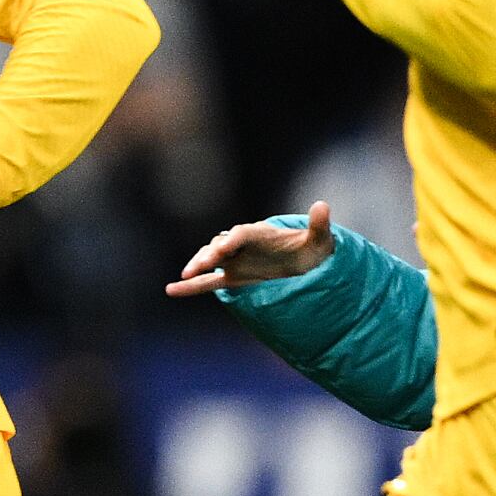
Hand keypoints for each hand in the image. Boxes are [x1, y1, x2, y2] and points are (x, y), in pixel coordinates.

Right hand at [166, 200, 338, 298]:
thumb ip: (319, 224)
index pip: (242, 234)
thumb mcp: (320, 238)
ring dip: (198, 266)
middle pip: (221, 246)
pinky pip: (208, 282)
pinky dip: (191, 286)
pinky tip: (171, 290)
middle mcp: (243, 245)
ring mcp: (235, 261)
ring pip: (210, 261)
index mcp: (260, 233)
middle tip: (203, 264)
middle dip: (211, 254)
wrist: (307, 261)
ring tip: (185, 275)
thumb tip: (323, 206)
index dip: (232, 240)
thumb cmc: (313, 247)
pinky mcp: (233, 276)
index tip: (224, 247)